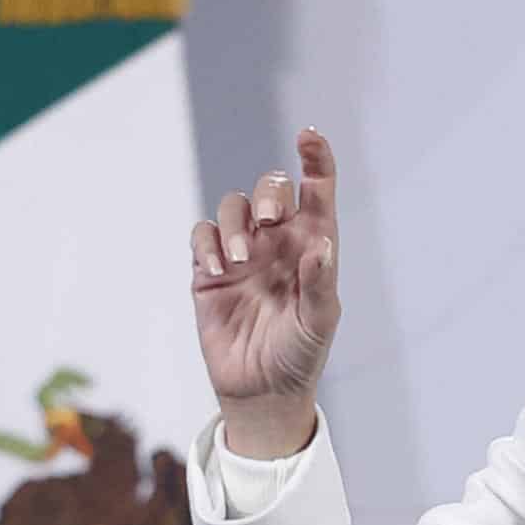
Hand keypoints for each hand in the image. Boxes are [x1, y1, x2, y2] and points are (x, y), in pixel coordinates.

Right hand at [189, 129, 340, 457]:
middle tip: (274, 221)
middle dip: (271, 192)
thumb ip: (320, 283)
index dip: (316, 159)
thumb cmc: (301, 354)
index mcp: (314, 246)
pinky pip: (203, 235)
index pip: (317, 191)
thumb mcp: (319, 322)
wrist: (262, 389)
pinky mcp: (210, 271)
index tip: (309, 135)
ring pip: (234, 206)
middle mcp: (279, 242)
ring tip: (241, 263)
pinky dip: (208, 243)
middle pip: (272, 189)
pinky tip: (218, 270)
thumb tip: (321, 246)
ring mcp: (244, 254)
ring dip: (237, 224)